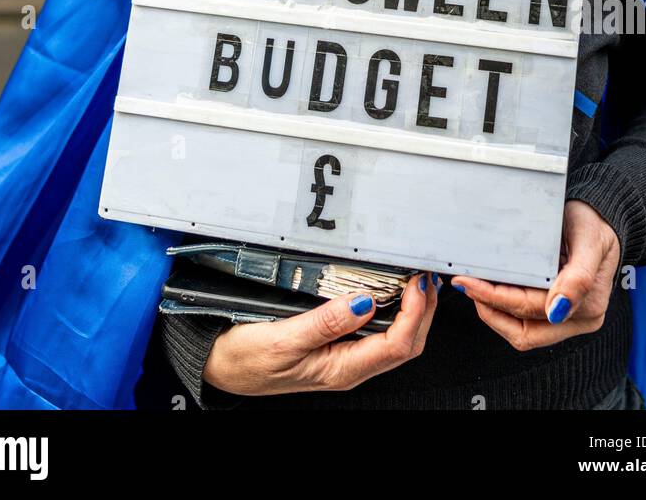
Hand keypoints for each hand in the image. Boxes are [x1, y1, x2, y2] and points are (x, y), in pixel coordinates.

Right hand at [203, 271, 439, 395]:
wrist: (219, 365)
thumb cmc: (245, 358)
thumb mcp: (283, 338)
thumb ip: (325, 323)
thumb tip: (364, 303)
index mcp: (341, 369)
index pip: (396, 345)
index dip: (414, 312)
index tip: (416, 282)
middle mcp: (348, 366)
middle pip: (405, 344)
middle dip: (423, 311)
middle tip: (425, 276)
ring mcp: (343, 357)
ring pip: (394, 339)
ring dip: (412, 310)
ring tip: (416, 281)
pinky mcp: (334, 345)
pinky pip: (375, 332)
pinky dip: (392, 310)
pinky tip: (390, 293)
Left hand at [449, 200, 620, 349]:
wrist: (602, 217)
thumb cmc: (596, 225)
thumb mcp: (590, 240)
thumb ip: (578, 277)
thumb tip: (557, 310)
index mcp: (588, 305)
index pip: (531, 310)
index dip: (495, 299)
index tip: (470, 282)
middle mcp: (578, 317)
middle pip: (524, 332)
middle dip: (490, 310)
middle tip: (465, 284)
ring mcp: (566, 316)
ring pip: (522, 331)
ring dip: (494, 312)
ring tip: (473, 286)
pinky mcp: (556, 310)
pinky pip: (525, 320)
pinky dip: (503, 307)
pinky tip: (488, 288)